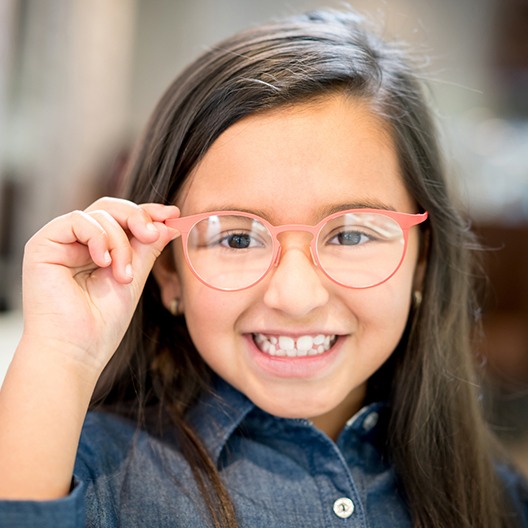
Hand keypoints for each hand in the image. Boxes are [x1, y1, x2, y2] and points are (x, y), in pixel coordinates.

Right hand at [20, 197, 179, 375]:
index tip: (173, 214)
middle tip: (153, 234)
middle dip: (138, 217)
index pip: (122, 218)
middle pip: (110, 208)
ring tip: (124, 276)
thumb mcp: (134, 276)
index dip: (147, 212)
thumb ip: (148, 248)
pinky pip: (77, 220)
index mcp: (97, 250)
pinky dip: (98, 237)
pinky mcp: (42, 245)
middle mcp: (77, 243)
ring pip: (99, 214)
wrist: (76, 351)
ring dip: (120, 243)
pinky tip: (103, 263)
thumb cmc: (102, 323)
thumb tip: (170, 221)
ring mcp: (60, 243)